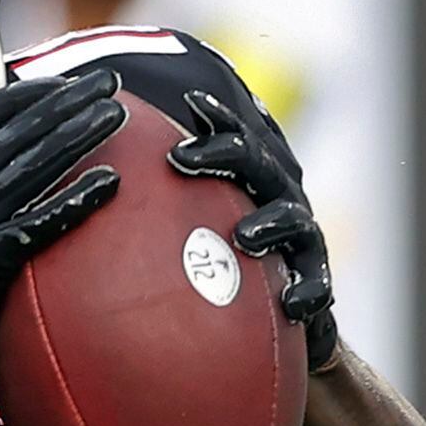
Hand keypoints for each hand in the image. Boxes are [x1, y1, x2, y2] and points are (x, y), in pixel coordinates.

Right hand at [0, 69, 132, 425]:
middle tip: (110, 84)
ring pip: (32, 165)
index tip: (67, 82)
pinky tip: (112, 184)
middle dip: (68, 100)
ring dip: (79, 135)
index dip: (30, 93)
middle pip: (18, 130)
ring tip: (119, 117)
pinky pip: (39, 223)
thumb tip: (12, 166)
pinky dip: (75, 201)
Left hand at [167, 87, 338, 368]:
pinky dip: (308, 291)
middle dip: (226, 154)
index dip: (220, 118)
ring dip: (272, 224)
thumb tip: (106, 178)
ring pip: (294, 221)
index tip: (190, 101)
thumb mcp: (192, 229)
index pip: (238, 138)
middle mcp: (280, 201)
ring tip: (243, 236)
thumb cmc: (223, 267)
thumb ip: (165, 203)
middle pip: (260, 166)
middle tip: (179, 156)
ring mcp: (301, 242)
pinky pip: (318, 285)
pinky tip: (290, 302)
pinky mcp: (316, 283)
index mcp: (253, 181)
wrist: (278, 325)